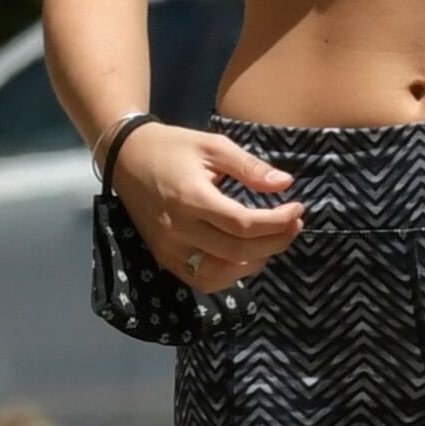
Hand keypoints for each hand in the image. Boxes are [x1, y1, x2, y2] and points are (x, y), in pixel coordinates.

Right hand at [119, 123, 304, 293]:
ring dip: (255, 262)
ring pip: (221, 273)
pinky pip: (201, 279)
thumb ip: (250, 167)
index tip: (298, 209)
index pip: (244, 224)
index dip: (278, 222)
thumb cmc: (173, 147)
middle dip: (275, 241)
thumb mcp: (213, 146)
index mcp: (191, 198)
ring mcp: (168, 248)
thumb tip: (286, 184)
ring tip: (272, 241)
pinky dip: (229, 275)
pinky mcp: (163, 257)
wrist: (126, 157)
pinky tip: (245, 258)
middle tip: (294, 225)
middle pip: (238, 251)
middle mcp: (179, 229)